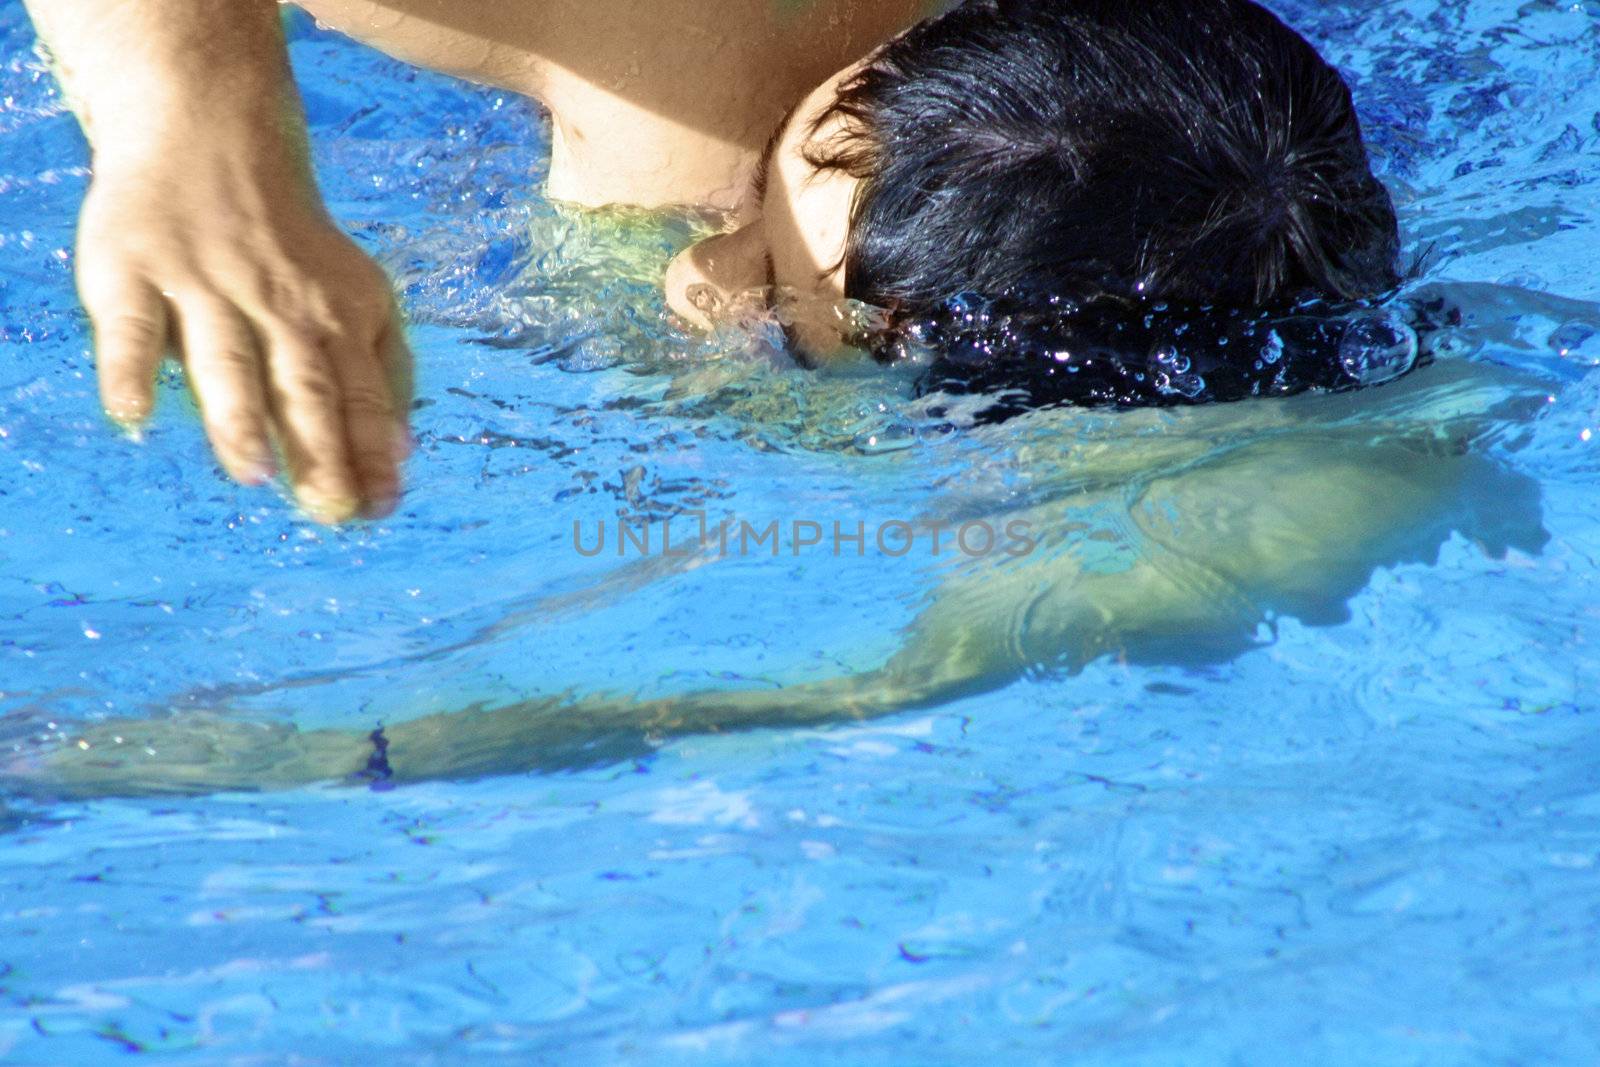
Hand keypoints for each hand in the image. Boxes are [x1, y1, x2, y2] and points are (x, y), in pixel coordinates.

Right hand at [74, 149, 412, 522]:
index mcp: (342, 317)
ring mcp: (207, 285)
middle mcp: (280, 304)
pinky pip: (135, 325)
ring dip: (240, 417)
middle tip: (328, 508)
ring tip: (252, 474)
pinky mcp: (136, 268)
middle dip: (320, 449)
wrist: (216, 139)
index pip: (364, 396)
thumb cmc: (297, 250)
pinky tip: (134, 415)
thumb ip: (385, 375)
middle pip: (305, 386)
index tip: (380, 508)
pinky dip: (132, 369)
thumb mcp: (361, 299)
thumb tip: (404, 454)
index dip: (373, 452)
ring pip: (229, 360)